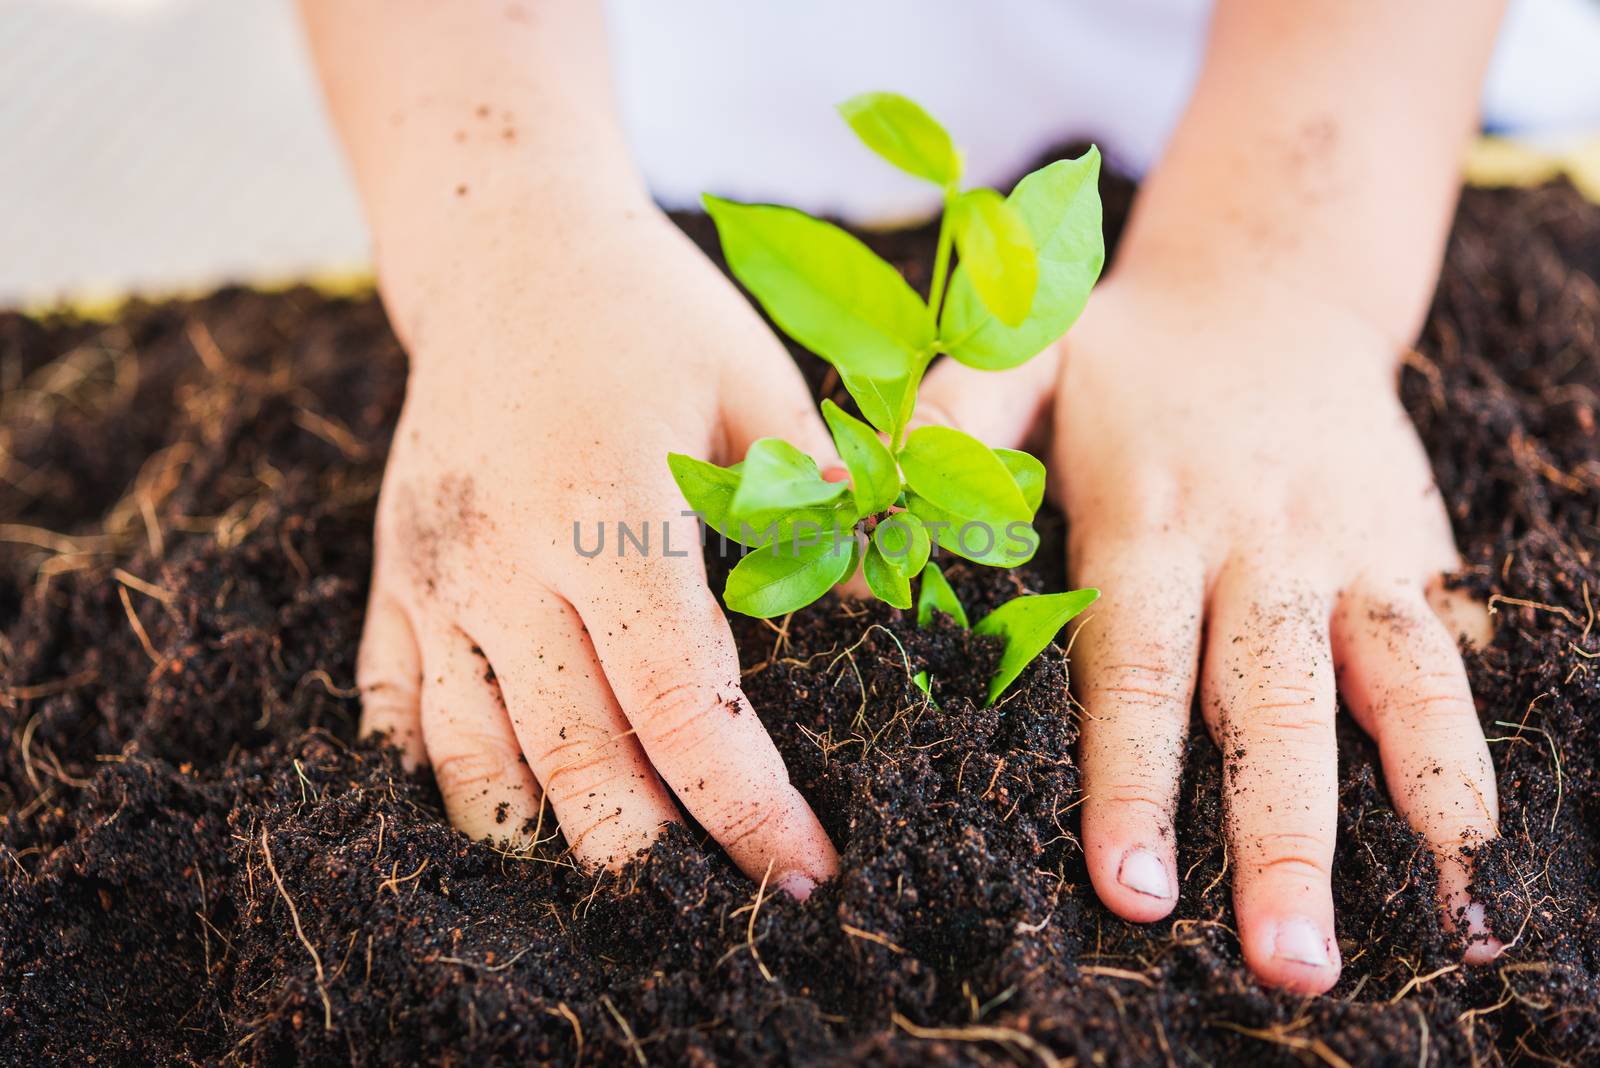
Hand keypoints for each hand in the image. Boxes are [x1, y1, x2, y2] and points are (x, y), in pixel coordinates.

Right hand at [357, 206, 838, 894]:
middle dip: (654, 848)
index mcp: (610, 511)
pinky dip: (443, 779)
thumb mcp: (756, 385)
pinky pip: (393, 713)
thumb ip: (818, 506)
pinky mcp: (394, 578)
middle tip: (721, 886)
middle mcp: (508, 560)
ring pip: (473, 762)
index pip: (685, 702)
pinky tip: (504, 810)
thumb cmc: (648, 313)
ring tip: (625, 866)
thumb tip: (893, 619)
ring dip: (548, 834)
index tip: (805, 869)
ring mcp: (437, 577)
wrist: (504, 247)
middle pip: (575, 760)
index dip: (748, 805)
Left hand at [922, 268, 1500, 991]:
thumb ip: (954, 416)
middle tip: (1276, 957)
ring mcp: (1341, 552)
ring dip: (1399, 808)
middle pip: (1265, 704)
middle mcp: (1253, 546)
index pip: (1136, 666)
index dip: (1132, 775)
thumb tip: (855, 493)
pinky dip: (1459, 749)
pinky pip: (1441, 659)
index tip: (1128, 882)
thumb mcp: (1024, 352)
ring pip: (1380, 688)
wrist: (1269, 286)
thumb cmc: (1123, 355)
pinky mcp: (1407, 554)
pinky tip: (1468, 840)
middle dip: (1274, 836)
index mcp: (1148, 519)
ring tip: (1417, 920)